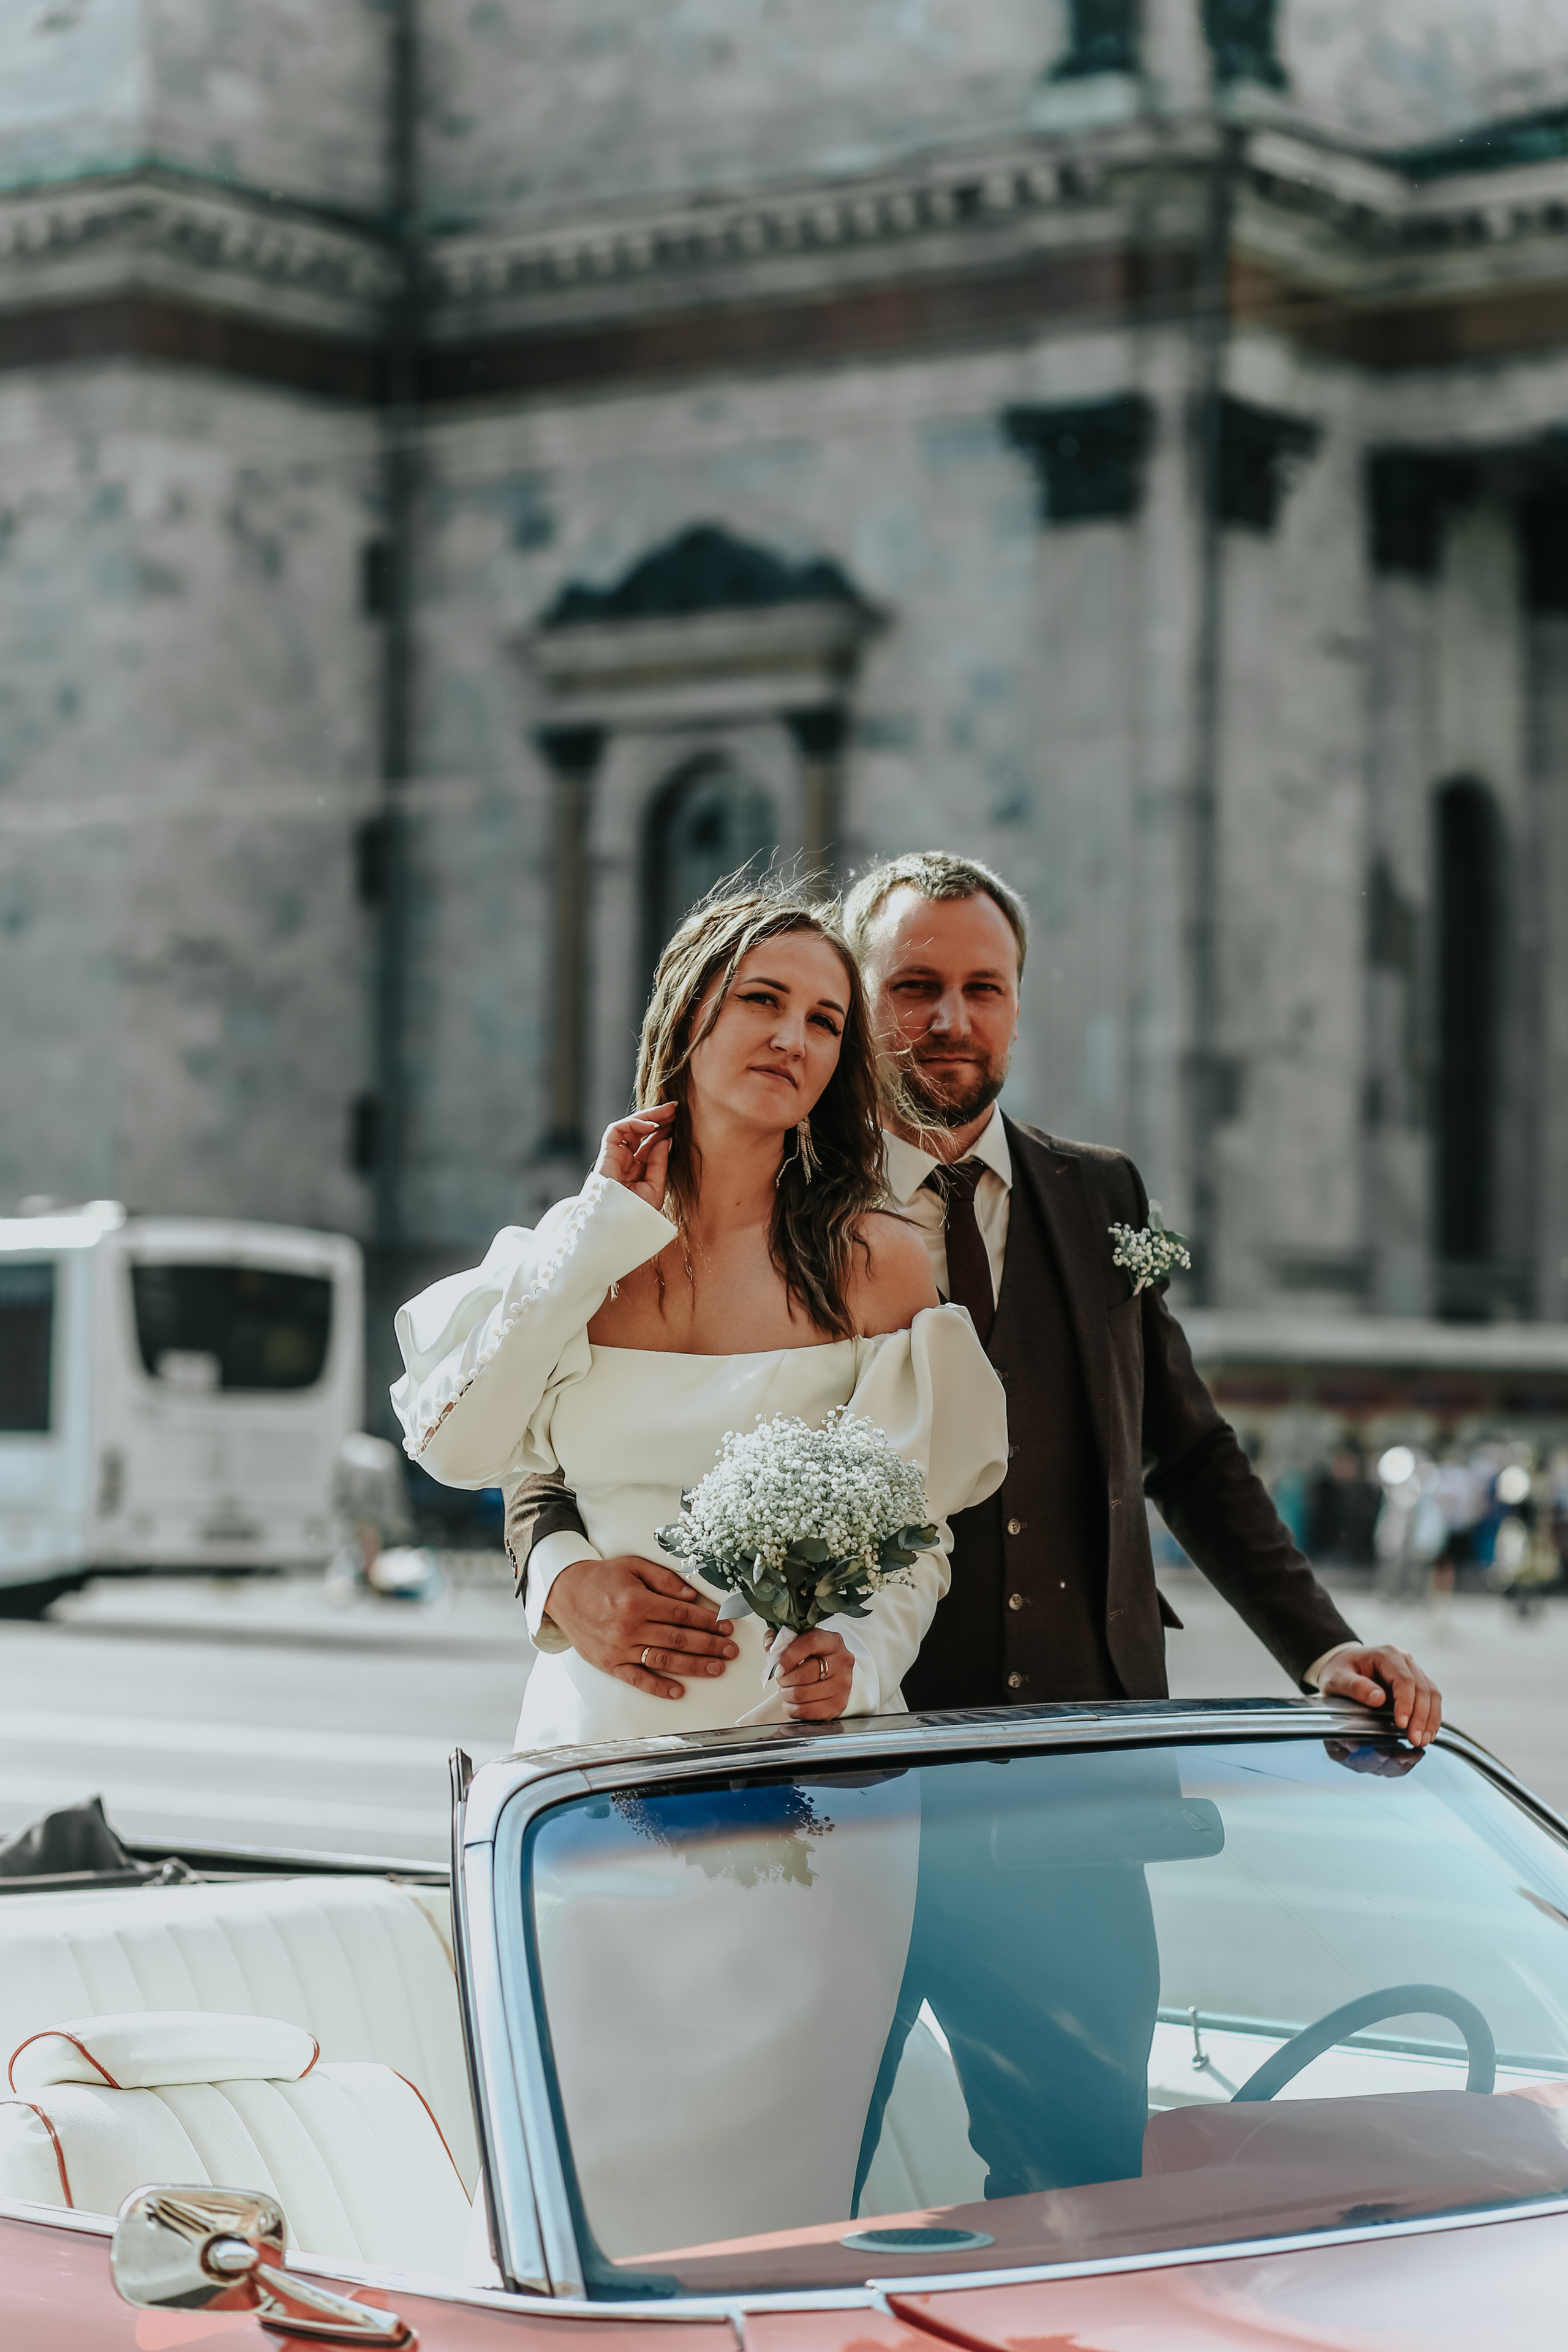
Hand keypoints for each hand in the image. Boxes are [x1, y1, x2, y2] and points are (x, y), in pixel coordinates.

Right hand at [545, 1555, 737, 1699]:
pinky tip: (679, 1690)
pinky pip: (637, 1679)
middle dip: (709, 1645)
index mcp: (637, 1601)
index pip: (681, 1614)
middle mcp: (629, 1627)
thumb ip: (664, 1579)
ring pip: (664, 1660)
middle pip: (678, 1639)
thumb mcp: (633, 1566)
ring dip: (694, 1666)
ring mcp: (619, 1648)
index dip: (708, 1621)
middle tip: (731, 1650)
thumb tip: (691, 1596)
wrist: (564, 1593)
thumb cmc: (602, 1578)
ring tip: (717, 1668)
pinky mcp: (610, 1664)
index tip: (726, 1626)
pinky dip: (659, 1686)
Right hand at [594, 1104, 674, 1211]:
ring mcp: (615, 1156)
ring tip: (668, 1112)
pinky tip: (652, 1126)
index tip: (680, 1121)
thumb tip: (666, 1140)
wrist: (617, 1226)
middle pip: (642, 1133)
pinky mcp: (606, 1153)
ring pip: (630, 1127)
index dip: (664, 1131)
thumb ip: (659, 1163)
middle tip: (677, 1108)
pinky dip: (634, 1124)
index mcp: (638, 1170)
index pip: (651, 1144)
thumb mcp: (655, 1187)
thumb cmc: (635, 1213)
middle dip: (659, 1118)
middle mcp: (626, 1160)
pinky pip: (617, 1130)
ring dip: (649, 1116)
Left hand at [775, 1628, 853, 1720]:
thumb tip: (769, 1645)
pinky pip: (807, 1711)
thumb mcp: (799, 1640)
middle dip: (785, 1679)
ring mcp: (842, 1685)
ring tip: (786, 1690)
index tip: (778, 1667)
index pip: (810, 1643)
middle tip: (781, 1679)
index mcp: (833, 1641)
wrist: (832, 1673)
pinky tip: (792, 1702)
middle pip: (805, 1673)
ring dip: (786, 1694)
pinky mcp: (838, 1705)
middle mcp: (842, 1662)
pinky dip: (792, 1709)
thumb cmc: (812, 1656)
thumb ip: (781, 1638)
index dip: (789, 1656)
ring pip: (803, 1694)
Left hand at [1316, 1642, 1441, 1746]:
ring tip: (1423, 1740)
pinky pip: (1431, 1699)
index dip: (1406, 1703)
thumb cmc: (1340, 1671)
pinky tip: (1428, 1733)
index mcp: (1386, 1655)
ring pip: (1432, 1694)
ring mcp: (1413, 1670)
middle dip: (1421, 1717)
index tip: (1402, 1724)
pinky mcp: (1416, 1683)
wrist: (1343, 1664)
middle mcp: (1404, 1660)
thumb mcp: (1337, 1678)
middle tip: (1415, 1740)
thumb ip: (1355, 1687)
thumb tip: (1378, 1699)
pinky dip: (1431, 1717)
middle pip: (1422, 1688)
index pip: (1403, 1680)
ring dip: (1430, 1719)